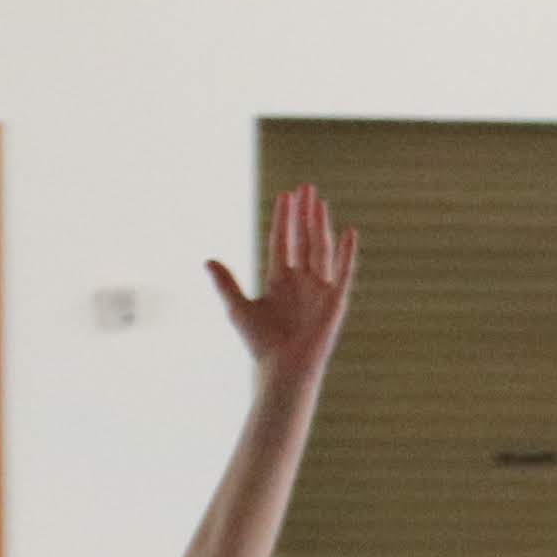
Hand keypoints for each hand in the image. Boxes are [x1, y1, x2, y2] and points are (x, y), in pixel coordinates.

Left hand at [210, 184, 359, 386]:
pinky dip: (347, 253)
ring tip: (318, 201)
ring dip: (320, 224)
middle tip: (305, 187)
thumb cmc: (261, 344)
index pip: (282, 242)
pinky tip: (349, 232)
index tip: (285, 195)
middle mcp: (301, 281)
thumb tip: (207, 260)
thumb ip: (226, 283)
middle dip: (303, 214)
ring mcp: (319, 289)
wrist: (283, 368)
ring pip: (320, 248)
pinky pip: (343, 272)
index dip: (283, 219)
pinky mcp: (335, 301)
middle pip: (303, 239)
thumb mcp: (238, 308)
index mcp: (280, 281)